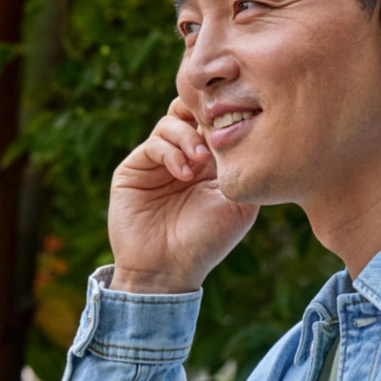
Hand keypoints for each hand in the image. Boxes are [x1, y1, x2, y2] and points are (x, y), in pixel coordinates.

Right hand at [108, 96, 258, 292]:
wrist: (166, 270)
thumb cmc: (207, 242)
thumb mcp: (240, 207)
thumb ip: (245, 170)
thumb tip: (244, 134)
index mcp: (212, 163)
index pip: (217, 122)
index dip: (227, 116)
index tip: (238, 124)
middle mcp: (185, 157)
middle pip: (191, 111)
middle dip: (204, 115)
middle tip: (216, 132)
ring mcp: (159, 161)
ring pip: (173, 121)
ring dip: (190, 137)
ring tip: (201, 162)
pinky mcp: (136, 167)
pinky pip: (155, 142)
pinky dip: (172, 152)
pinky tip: (185, 174)